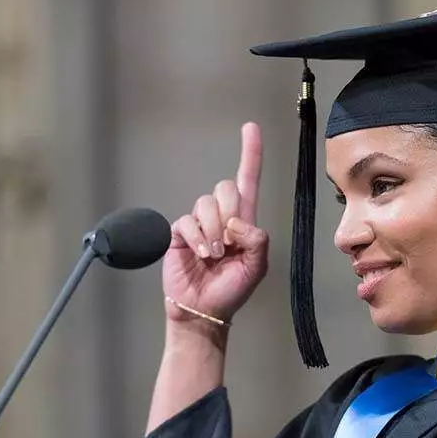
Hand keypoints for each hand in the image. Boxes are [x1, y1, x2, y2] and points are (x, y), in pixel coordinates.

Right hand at [163, 122, 268, 326]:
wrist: (204, 309)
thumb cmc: (232, 290)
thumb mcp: (256, 266)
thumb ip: (256, 239)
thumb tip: (234, 221)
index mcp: (244, 222)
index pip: (248, 181)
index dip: (250, 154)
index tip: (250, 128)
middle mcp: (222, 217)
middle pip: (226, 187)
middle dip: (230, 212)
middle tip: (228, 244)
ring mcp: (200, 224)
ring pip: (206, 203)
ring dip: (213, 230)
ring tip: (214, 255)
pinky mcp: (179, 233)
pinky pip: (188, 221)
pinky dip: (196, 238)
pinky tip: (200, 254)